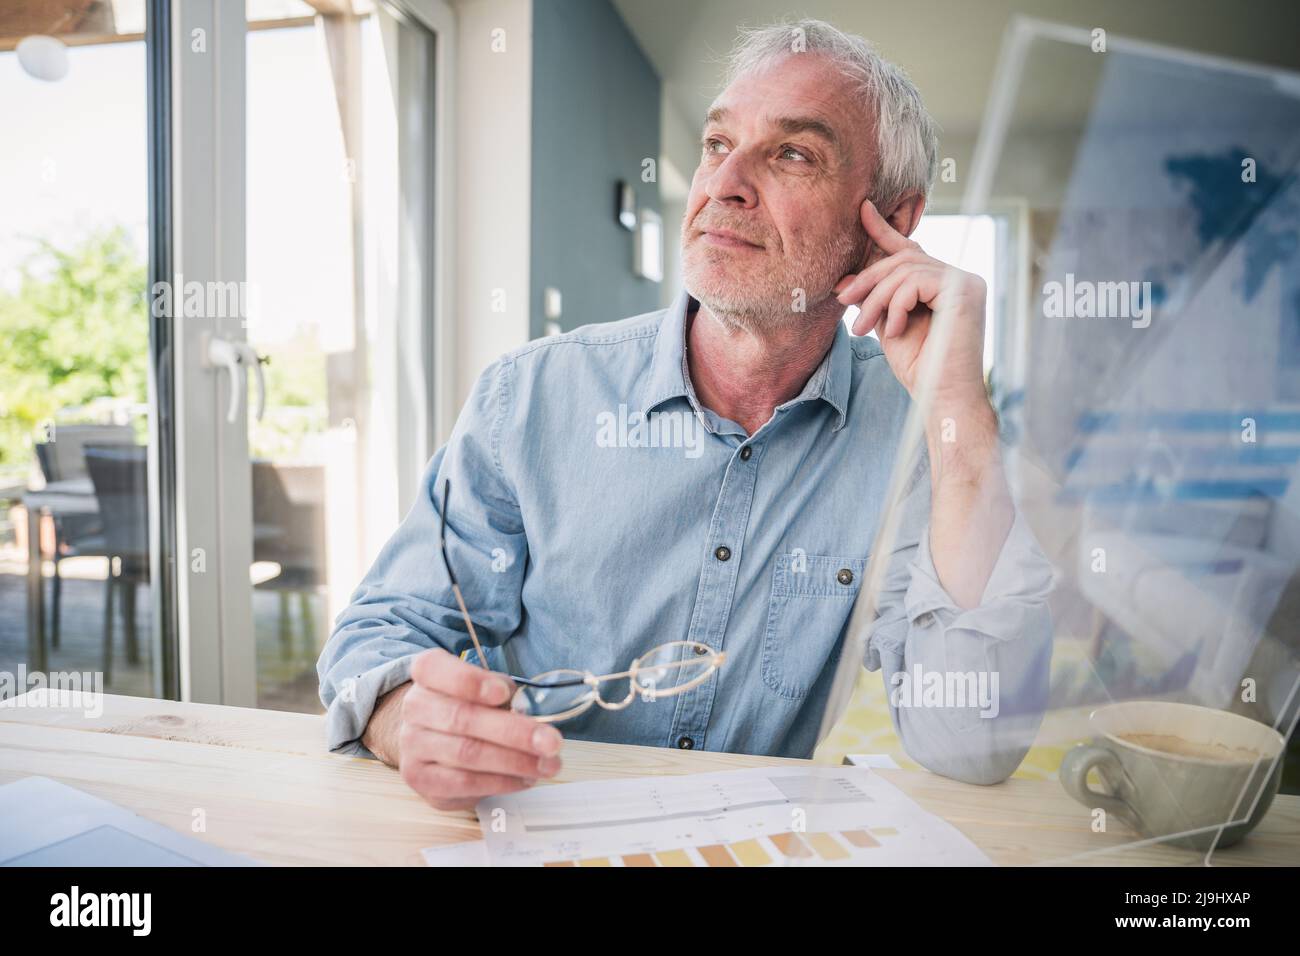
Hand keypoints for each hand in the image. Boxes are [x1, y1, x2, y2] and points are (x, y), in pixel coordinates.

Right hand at [397, 648, 563, 810]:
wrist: (430, 738)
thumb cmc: (468, 705)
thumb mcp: (486, 687)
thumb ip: (504, 693)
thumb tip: (528, 714)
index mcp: (428, 674)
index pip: (435, 669)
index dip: (469, 681)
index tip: (502, 693)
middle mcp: (414, 707)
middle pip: (461, 718)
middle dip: (513, 731)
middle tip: (551, 741)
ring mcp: (412, 745)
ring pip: (467, 753)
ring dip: (515, 761)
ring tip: (547, 764)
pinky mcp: (421, 779)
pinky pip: (465, 783)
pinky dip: (501, 782)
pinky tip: (525, 778)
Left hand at [833, 199, 986, 403]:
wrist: (943, 397)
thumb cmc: (920, 368)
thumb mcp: (888, 325)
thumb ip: (876, 299)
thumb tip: (846, 280)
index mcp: (943, 284)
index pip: (911, 250)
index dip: (884, 230)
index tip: (862, 209)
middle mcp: (959, 278)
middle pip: (902, 259)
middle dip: (867, 280)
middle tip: (844, 303)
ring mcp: (965, 282)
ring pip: (904, 270)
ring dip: (875, 299)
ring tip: (863, 328)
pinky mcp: (964, 290)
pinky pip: (915, 282)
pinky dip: (896, 305)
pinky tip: (895, 331)